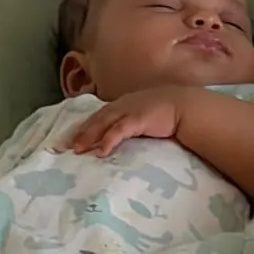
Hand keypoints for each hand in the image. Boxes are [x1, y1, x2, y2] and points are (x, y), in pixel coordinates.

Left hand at [68, 87, 183, 158]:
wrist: (187, 106)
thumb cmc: (169, 112)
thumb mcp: (146, 114)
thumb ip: (132, 122)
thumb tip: (122, 135)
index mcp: (124, 103)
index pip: (100, 114)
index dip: (85, 125)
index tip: (72, 137)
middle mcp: (123, 104)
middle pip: (97, 119)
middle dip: (81, 132)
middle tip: (66, 146)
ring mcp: (130, 111)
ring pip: (104, 124)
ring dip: (89, 136)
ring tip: (78, 149)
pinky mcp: (138, 119)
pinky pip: (119, 131)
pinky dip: (109, 140)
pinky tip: (101, 151)